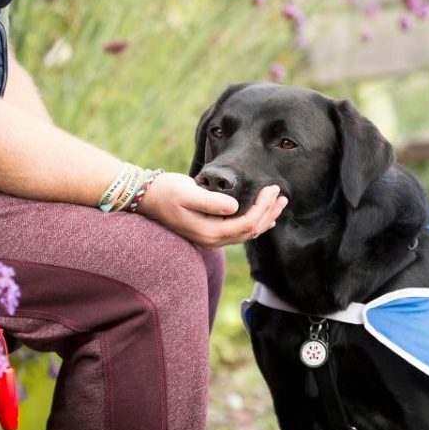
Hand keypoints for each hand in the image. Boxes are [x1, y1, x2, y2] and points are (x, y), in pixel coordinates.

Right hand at [137, 172, 287, 249]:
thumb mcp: (188, 193)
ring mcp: (211, 238)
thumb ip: (211, 202)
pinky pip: (238, 231)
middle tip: (281, 195)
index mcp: (209, 232)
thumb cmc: (166, 192)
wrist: (147, 198)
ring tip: (279, 204)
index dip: (262, 207)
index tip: (271, 189)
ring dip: (264, 218)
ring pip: (246, 233)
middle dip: (268, 213)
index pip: (246, 223)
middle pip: (250, 231)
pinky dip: (254, 222)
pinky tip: (264, 216)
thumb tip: (234, 206)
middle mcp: (212, 240)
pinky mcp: (210, 231)